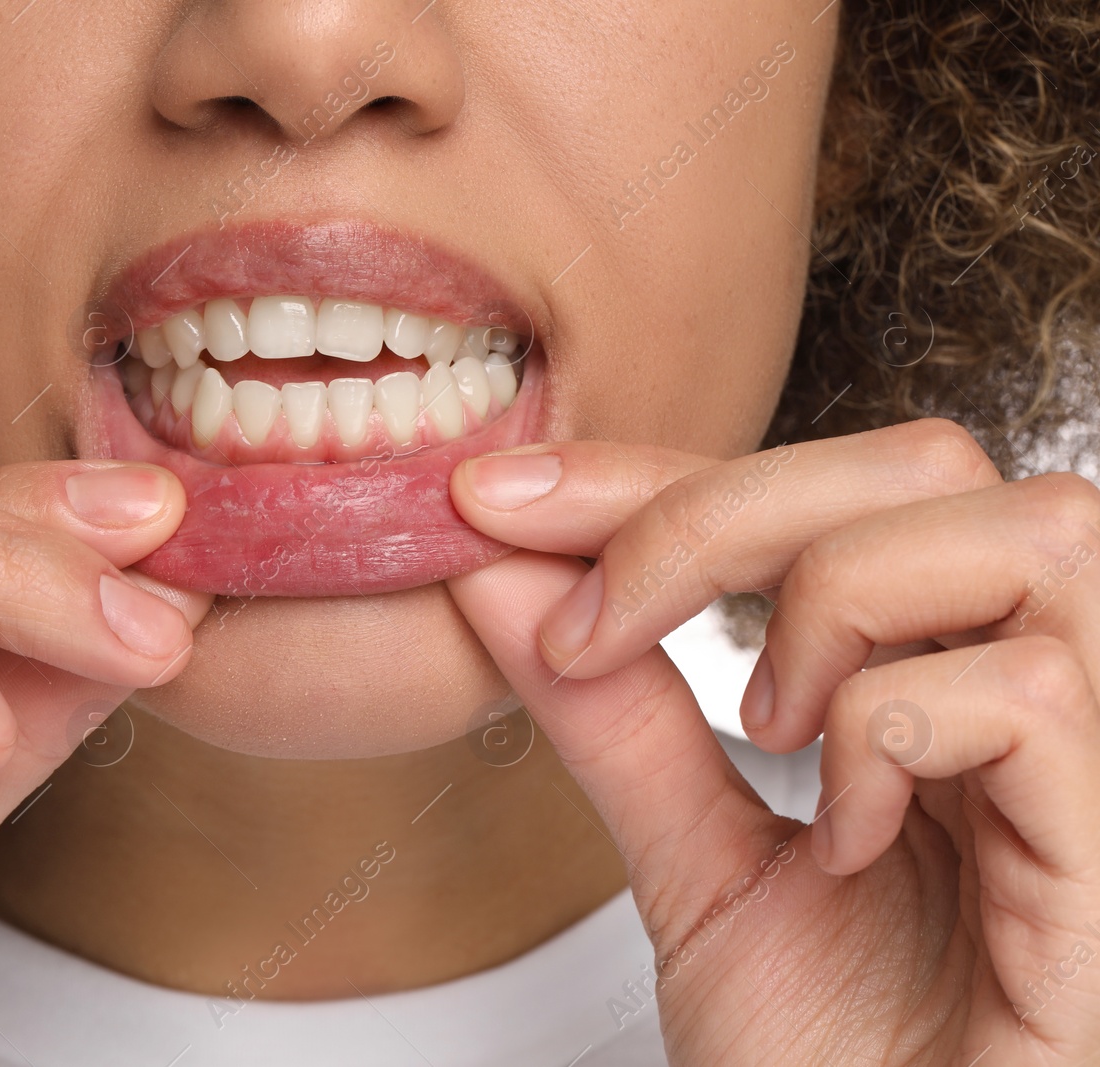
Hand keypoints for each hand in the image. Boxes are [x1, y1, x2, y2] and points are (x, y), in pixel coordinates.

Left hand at [447, 418, 1099, 1062]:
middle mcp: (1057, 700)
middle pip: (936, 466)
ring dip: (837, 604)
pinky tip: (847, 839)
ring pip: (1029, 533)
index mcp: (961, 685)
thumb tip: (498, 567)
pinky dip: (895, 735)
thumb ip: (616, 715)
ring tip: (768, 733)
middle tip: (594, 623)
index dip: (658, 475)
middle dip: (723, 509)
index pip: (830, 497)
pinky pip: (1035, 700)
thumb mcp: (697, 862)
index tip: (500, 496)